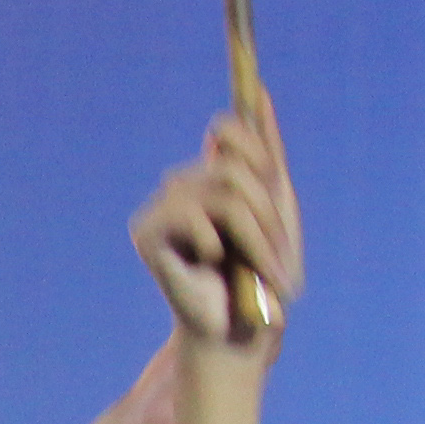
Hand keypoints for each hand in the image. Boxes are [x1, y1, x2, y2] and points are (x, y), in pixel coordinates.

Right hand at [133, 98, 298, 353]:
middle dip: (269, 213)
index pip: (231, 131)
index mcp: (213, 177)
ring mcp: (161, 207)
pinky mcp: (146, 232)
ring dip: (256, 233)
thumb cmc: (262, 274)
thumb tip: (256, 96)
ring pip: (225, 191)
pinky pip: (200, 215)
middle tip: (278, 260)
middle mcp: (183, 185)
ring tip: (260, 268)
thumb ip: (264, 155)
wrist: (241, 327)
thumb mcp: (276, 207)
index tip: (273, 169)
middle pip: (235, 166)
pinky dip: (219, 243)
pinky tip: (210, 264)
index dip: (255, 142)